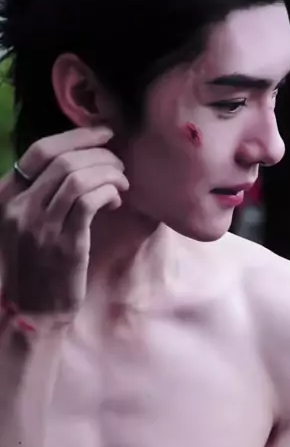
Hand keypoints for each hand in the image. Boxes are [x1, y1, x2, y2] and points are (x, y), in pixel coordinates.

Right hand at [0, 126, 128, 318]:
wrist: (33, 312)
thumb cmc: (35, 264)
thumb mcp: (23, 223)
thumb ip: (40, 192)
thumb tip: (78, 159)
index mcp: (5, 196)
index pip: (40, 151)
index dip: (76, 136)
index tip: (103, 134)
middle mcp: (19, 207)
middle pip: (64, 160)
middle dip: (100, 154)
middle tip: (119, 163)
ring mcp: (40, 226)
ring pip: (79, 177)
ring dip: (108, 173)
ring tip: (121, 182)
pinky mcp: (65, 244)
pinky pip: (90, 201)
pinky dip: (108, 192)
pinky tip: (115, 200)